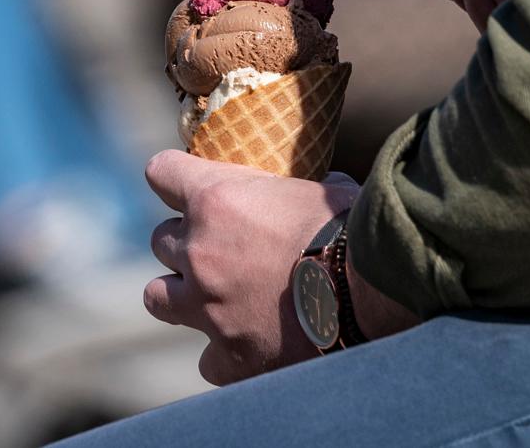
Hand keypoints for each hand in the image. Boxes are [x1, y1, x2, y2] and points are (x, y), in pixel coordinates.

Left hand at [142, 150, 359, 385]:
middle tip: (219, 247)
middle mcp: (199, 253)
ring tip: (211, 296)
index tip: (183, 184)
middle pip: (161, 240)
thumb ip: (299, 188)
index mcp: (215, 201)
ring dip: (180, 293)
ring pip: (157, 296)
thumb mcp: (324, 190)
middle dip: (187, 241)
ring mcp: (207, 307)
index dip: (173, 176)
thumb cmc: (354, 231)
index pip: (161, 172)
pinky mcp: (228, 355)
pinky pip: (207, 357)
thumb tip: (319, 184)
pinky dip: (223, 352)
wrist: (371, 295)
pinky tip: (248, 345)